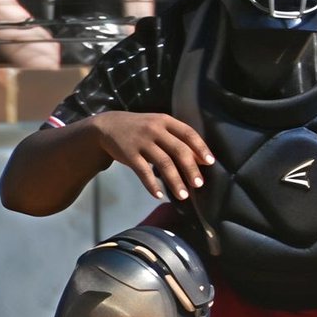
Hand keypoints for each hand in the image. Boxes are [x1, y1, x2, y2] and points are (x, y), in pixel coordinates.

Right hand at [86, 111, 213, 201]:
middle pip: (178, 150)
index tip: (210, 163)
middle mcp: (155, 130)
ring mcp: (141, 142)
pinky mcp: (128, 154)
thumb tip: (200, 159)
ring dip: (175, 181)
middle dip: (191, 169)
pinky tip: (159, 195)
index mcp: (166, 121)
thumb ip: (177, 139)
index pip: (189, 134)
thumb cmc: (141, 129)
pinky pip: (143, 172)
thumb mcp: (159, 127)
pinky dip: (151, 184)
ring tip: (183, 195)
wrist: (107, 126)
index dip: (201, 148)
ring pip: (163, 163)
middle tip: (199, 184)